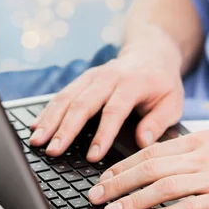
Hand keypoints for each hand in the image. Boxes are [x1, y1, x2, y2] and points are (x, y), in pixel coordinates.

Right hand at [30, 34, 184, 160]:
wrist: (151, 52)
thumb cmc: (162, 83)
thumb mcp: (173, 102)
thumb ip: (158, 122)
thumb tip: (142, 142)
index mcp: (132, 83)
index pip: (114, 110)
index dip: (102, 134)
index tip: (92, 156)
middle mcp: (108, 77)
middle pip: (83, 103)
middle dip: (65, 129)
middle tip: (53, 150)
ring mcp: (92, 76)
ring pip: (66, 97)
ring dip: (50, 120)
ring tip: (37, 141)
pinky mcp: (82, 80)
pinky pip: (61, 95)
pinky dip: (47, 111)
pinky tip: (35, 126)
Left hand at [87, 130, 208, 208]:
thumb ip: (192, 151)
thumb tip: (162, 160)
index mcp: (198, 141)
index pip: (150, 151)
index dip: (123, 165)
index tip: (104, 176)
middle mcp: (202, 156)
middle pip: (149, 168)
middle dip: (117, 182)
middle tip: (95, 195)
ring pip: (162, 187)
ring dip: (132, 200)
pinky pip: (188, 206)